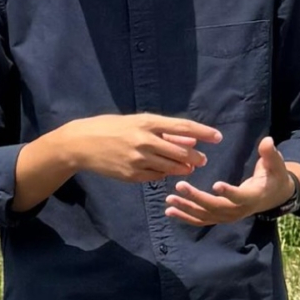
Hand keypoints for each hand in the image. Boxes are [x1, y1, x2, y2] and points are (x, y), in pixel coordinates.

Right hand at [62, 113, 220, 182]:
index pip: (182, 127)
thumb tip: (189, 140)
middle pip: (181, 152)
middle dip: (196, 157)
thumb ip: (163, 131)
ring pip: (171, 167)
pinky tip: (165, 171)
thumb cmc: (110, 128)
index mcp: (147, 122)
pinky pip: (155, 176)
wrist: (81, 144)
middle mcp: (145, 140)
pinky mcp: (132, 175)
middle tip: (203, 159)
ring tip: (189, 168)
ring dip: (184, 168)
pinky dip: (163, 173)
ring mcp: (138, 159)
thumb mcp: (136, 122)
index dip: (203, 132)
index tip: (218, 136)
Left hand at [169, 136, 299, 226]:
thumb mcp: (276, 164)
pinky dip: (186, 217)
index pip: (239, 197)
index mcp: (252, 197)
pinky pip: (202, 220)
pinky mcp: (220, 217)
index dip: (229, 192)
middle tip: (179, 186)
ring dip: (187, 209)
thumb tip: (268, 140)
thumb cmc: (274, 176)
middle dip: (196, 198)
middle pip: (215, 208)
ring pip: (205, 216)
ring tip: (169, 201)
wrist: (274, 196)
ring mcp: (228, 216)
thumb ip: (270, 154)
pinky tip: (170, 211)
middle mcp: (238, 211)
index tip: (215, 185)